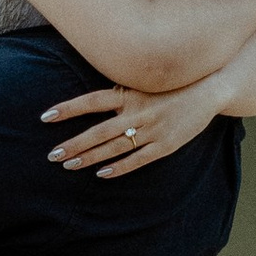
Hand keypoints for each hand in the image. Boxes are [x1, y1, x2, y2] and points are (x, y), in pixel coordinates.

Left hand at [40, 79, 223, 177]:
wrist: (210, 89)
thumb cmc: (172, 84)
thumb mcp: (144, 81)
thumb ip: (121, 92)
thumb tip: (91, 98)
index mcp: (130, 93)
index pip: (91, 101)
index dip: (68, 109)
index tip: (45, 117)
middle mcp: (137, 112)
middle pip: (98, 131)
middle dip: (73, 144)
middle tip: (52, 155)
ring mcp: (151, 130)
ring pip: (114, 148)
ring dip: (90, 158)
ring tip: (69, 165)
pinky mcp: (164, 145)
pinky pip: (137, 159)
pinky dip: (118, 168)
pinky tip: (101, 174)